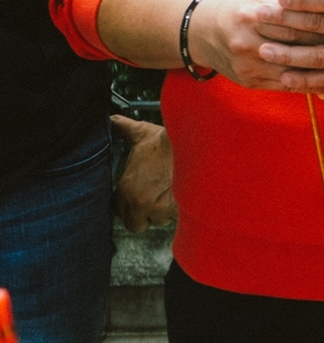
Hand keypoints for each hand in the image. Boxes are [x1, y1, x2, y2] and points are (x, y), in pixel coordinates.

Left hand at [111, 115, 175, 231]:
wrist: (192, 142)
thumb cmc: (166, 139)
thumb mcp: (140, 132)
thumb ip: (122, 128)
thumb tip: (111, 118)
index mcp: (125, 188)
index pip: (119, 212)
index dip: (128, 205)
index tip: (138, 196)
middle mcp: (139, 202)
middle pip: (136, 224)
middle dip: (144, 215)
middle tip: (152, 200)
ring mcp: (158, 207)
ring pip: (158, 220)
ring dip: (163, 211)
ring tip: (169, 194)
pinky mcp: (177, 209)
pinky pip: (175, 217)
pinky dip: (179, 209)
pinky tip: (181, 195)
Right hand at [185, 0, 323, 88]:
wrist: (199, 32)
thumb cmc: (236, 10)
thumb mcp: (258, 1)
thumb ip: (289, 9)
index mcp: (250, 17)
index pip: (295, 24)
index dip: (323, 26)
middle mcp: (246, 43)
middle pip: (295, 48)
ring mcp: (247, 66)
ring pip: (292, 72)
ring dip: (321, 73)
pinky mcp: (249, 81)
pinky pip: (284, 86)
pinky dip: (307, 84)